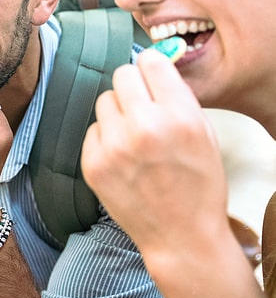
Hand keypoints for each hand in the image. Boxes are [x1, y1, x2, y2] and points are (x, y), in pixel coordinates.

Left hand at [81, 49, 231, 260]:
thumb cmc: (198, 185)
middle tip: (142, 106)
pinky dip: (106, 138)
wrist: (182, 236)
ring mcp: (114, 146)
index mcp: (179, 116)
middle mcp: (144, 127)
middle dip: (133, 86)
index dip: (151, 68)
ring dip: (118, 112)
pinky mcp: (93, 163)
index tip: (152, 77)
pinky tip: (123, 157)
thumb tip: (154, 64)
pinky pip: (93, 129)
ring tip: (134, 135)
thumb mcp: (204, 134)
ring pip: (104, 100)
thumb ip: (178, 97)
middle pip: (122, 74)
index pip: (150, 61)